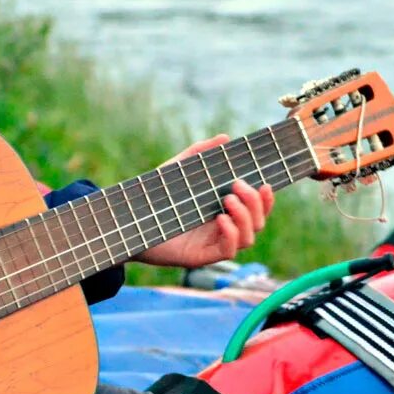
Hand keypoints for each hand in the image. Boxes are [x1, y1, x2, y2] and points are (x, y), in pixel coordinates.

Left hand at [139, 134, 274, 268]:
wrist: (127, 220)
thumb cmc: (154, 197)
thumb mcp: (176, 171)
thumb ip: (198, 153)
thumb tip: (224, 137)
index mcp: (222, 210)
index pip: (255, 209)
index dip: (266, 200)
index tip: (264, 183)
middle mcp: (221, 229)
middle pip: (257, 223)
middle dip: (255, 204)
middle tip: (238, 186)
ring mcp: (212, 244)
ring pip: (248, 238)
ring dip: (245, 217)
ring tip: (228, 200)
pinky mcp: (200, 256)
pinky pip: (228, 251)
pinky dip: (231, 234)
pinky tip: (220, 219)